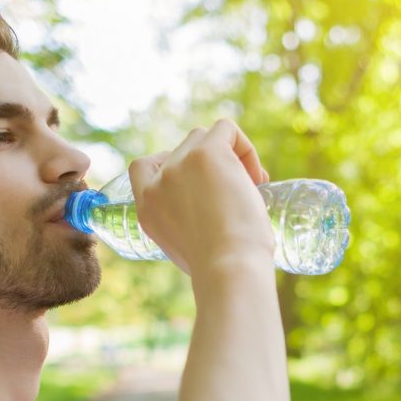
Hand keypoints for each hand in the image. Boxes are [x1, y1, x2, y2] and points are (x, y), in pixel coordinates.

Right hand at [128, 119, 275, 277]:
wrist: (229, 269)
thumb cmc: (221, 271)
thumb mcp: (190, 251)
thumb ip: (188, 228)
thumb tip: (215, 219)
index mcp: (146, 210)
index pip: (142, 167)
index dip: (171, 166)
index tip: (199, 184)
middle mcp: (157, 184)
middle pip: (184, 150)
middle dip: (211, 167)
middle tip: (237, 196)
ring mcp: (179, 165)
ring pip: (205, 138)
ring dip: (230, 157)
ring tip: (251, 189)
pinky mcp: (206, 153)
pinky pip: (226, 129)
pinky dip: (245, 147)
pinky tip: (258, 178)